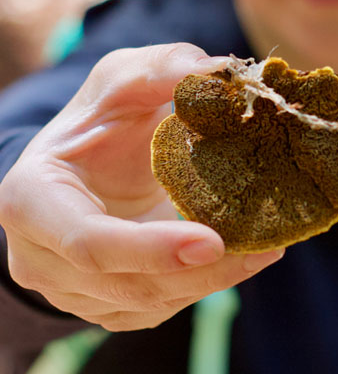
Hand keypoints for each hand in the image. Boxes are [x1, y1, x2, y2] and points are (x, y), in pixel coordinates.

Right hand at [0, 43, 283, 330]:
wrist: (90, 157)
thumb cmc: (102, 116)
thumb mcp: (124, 78)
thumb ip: (164, 68)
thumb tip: (222, 71)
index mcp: (34, 200)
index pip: (88, 242)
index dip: (150, 248)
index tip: (212, 240)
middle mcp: (43, 256)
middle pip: (125, 284)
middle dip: (198, 272)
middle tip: (262, 247)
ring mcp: (74, 286)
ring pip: (147, 303)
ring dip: (212, 281)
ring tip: (265, 247)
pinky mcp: (108, 299)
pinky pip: (157, 308)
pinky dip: (204, 286)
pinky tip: (243, 257)